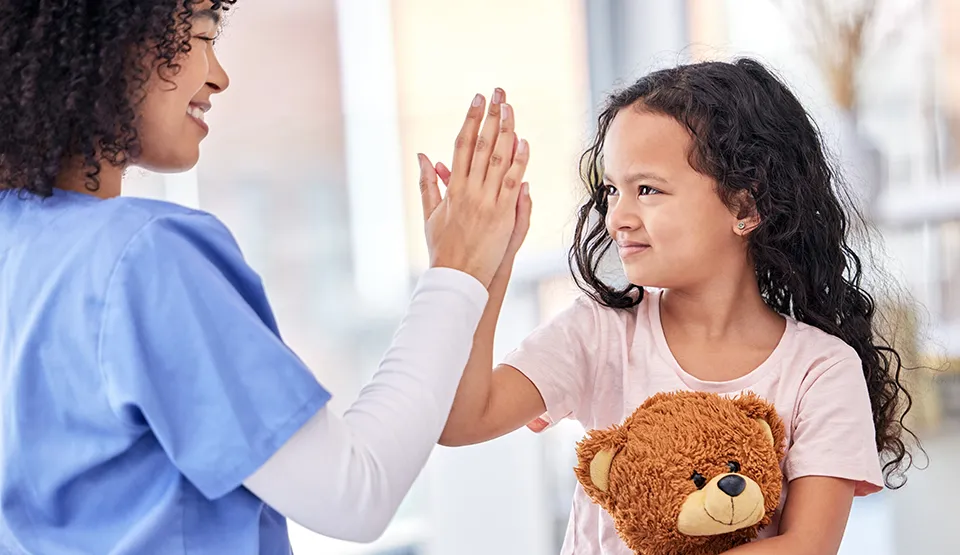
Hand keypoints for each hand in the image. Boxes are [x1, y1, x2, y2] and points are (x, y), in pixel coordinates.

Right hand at [418, 88, 529, 287]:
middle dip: (491, 116)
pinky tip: (524, 142)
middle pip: (482, 145)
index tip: (477, 99)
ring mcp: (487, 202)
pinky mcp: (503, 215)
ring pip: (499, 159)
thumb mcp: (429, 214)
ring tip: (511, 108)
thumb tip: (423, 155)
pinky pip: (513, 182)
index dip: (470, 119)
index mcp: (451, 189)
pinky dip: (519, 161)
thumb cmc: (442, 248)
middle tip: (498, 93)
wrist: (457, 277)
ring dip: (507, 131)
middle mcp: (469, 191)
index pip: (462, 145)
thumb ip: (427, 183)